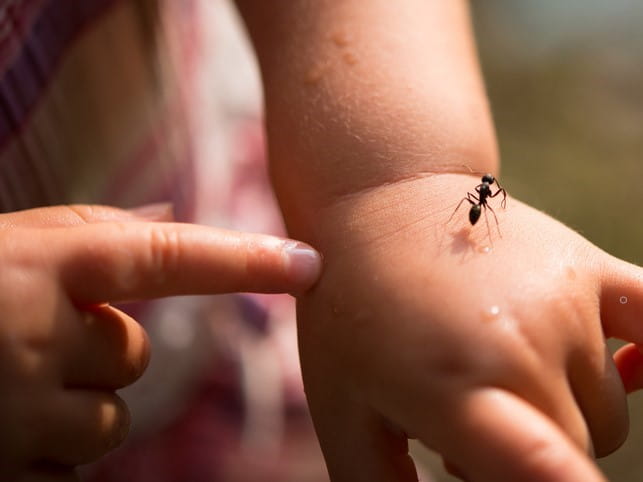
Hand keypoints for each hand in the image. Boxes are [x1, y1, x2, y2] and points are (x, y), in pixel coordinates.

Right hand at [0, 204, 320, 480]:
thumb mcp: (12, 247)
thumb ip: (90, 234)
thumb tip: (170, 218)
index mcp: (42, 266)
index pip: (164, 257)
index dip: (241, 261)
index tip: (308, 262)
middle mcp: (34, 336)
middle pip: (135, 356)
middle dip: (101, 353)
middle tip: (34, 341)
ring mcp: (18, 412)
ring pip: (110, 422)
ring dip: (77, 407)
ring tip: (11, 385)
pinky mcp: (8, 472)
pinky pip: (71, 472)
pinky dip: (48, 452)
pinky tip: (4, 425)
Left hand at [297, 173, 640, 481]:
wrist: (382, 204)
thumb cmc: (352, 313)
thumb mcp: (343, 411)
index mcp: (455, 390)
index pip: (549, 473)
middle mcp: (521, 344)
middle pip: (573, 452)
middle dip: (525, 458)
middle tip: (465, 423)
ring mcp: (563, 301)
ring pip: (604, 410)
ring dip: (558, 413)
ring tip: (491, 377)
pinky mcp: (587, 267)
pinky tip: (630, 368)